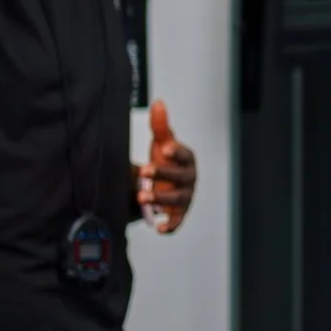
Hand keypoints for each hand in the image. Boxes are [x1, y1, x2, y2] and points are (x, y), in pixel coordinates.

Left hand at [136, 99, 196, 232]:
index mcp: (187, 159)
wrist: (166, 183)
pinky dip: (170, 225)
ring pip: (176, 199)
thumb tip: (158, 103)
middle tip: (144, 171)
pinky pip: (177, 220)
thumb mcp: (163, 142)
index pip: (184, 155)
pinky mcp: (179, 213)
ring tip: (142, 196)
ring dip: (160, 198)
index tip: (165, 148)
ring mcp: (185, 197)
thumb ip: (160, 125)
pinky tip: (159, 228)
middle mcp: (189, 178)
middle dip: (162, 174)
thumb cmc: (166, 160)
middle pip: (179, 177)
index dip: (176, 152)